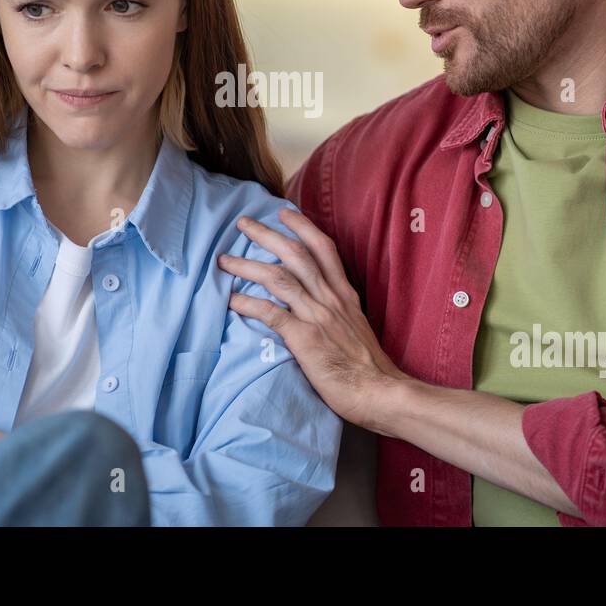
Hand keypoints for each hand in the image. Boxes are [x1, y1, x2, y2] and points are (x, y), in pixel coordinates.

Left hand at [216, 208, 409, 431]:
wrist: (381, 392)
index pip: (323, 249)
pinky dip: (248, 304)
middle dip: (267, 235)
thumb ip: (337, 312)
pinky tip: (231, 300)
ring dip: (247, 266)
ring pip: (278, 278)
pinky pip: (271, 314)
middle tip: (243, 223)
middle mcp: (330, 298)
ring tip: (224, 260)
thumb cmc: (368, 367)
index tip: (284, 213)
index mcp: (344, 294)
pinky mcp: (305, 338)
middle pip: (295, 254)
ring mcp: (317, 316)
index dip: (303, 227)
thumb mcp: (356, 327)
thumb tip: (318, 307)